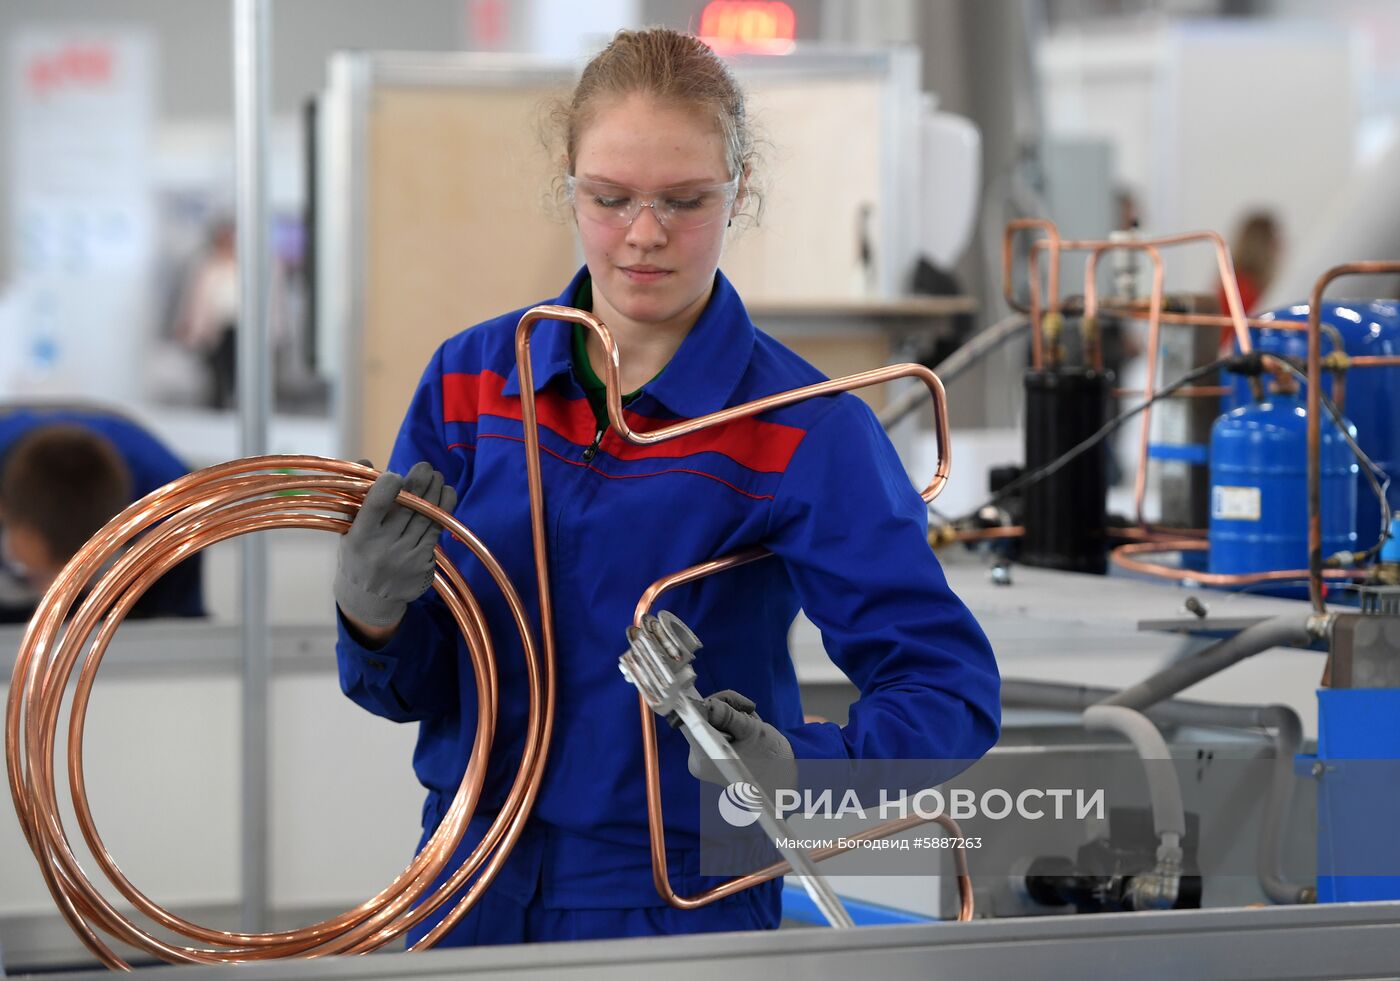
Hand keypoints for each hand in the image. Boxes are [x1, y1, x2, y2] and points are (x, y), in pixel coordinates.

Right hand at [334, 461, 455, 628]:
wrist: (369, 598)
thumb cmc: (358, 553)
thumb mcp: (348, 528)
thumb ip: (357, 495)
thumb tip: (366, 461)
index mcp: (359, 535)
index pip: (376, 504)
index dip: (389, 485)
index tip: (395, 475)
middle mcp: (383, 547)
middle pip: (408, 507)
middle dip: (420, 482)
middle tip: (426, 467)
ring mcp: (406, 557)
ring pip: (427, 516)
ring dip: (435, 492)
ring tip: (438, 478)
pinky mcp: (423, 563)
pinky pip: (436, 531)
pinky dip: (444, 510)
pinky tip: (446, 495)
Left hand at [687, 689, 795, 791]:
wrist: (782, 784)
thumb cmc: (771, 762)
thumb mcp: (754, 733)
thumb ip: (731, 717)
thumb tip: (712, 704)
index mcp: (704, 758)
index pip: (693, 720)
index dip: (708, 705)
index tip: (724, 701)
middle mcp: (698, 759)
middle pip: (702, 716)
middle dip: (727, 710)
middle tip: (749, 714)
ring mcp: (703, 757)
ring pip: (710, 718)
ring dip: (733, 716)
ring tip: (752, 728)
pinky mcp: (710, 754)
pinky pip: (716, 727)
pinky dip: (733, 724)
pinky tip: (748, 733)